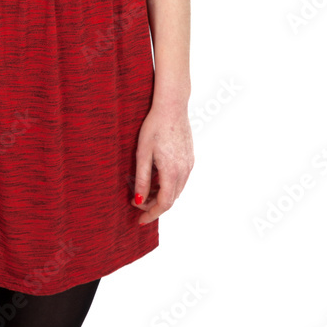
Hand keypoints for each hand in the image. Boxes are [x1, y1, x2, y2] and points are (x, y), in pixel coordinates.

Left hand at [132, 102, 193, 224]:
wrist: (172, 106)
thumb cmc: (154, 126)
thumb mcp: (142, 153)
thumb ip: (142, 179)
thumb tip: (139, 201)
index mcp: (172, 171)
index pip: (164, 203)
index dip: (152, 214)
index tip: (139, 220)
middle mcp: (184, 170)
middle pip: (171, 199)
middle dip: (154, 205)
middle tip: (136, 202)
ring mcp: (189, 164)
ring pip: (176, 189)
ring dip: (161, 195)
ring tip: (144, 190)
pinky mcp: (190, 157)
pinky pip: (180, 179)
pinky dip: (168, 185)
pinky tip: (156, 177)